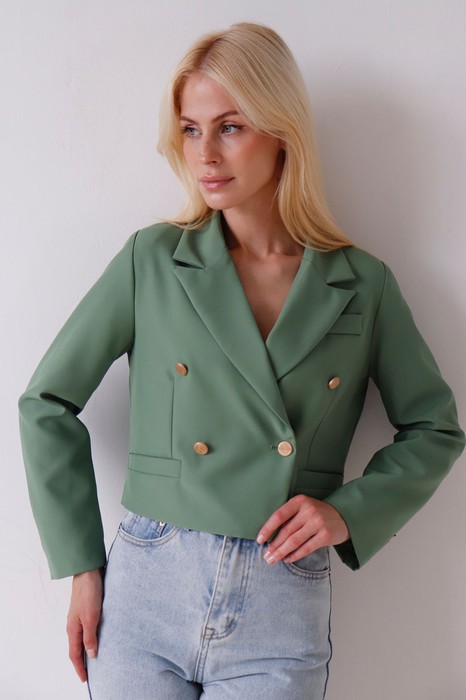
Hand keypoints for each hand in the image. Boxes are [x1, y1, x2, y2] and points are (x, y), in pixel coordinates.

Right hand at [66, 567, 103, 682]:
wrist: (88, 571)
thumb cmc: (88, 592)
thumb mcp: (91, 617)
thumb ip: (90, 636)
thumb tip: (91, 655)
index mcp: (73, 628)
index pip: (75, 654)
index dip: (80, 668)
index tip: (84, 680)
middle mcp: (74, 624)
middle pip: (77, 648)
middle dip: (82, 662)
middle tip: (90, 673)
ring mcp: (79, 616)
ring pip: (82, 638)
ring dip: (87, 649)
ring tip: (95, 658)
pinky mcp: (86, 609)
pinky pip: (87, 628)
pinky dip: (91, 637)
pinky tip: (98, 637)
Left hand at [256, 494, 349, 564]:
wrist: (343, 516)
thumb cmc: (317, 513)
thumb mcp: (303, 508)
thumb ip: (289, 517)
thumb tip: (268, 536)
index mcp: (299, 501)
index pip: (279, 516)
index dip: (267, 529)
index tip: (259, 540)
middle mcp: (309, 510)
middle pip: (286, 531)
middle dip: (274, 545)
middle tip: (265, 555)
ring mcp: (318, 522)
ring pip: (294, 541)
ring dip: (281, 552)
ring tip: (273, 559)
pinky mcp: (325, 535)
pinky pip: (306, 548)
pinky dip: (294, 555)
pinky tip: (287, 559)